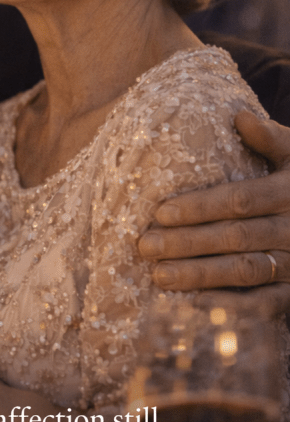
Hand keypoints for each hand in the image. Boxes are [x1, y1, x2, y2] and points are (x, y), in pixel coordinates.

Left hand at [138, 111, 289, 313]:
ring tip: (159, 276)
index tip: (160, 213)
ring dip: (200, 276)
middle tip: (145, 246)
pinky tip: (193, 303)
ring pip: (244, 271)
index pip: (240, 201)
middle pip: (235, 238)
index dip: (200, 207)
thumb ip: (270, 138)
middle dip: (187, 243)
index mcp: (288, 192)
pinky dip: (229, 306)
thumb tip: (239, 116)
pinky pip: (263, 303)